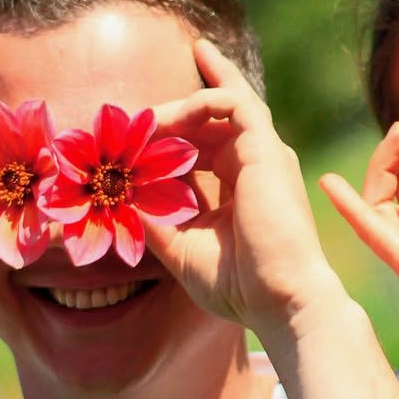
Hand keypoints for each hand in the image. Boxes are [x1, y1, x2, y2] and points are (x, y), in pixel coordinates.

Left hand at [144, 40, 343, 338]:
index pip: (204, 141)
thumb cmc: (239, 285)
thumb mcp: (182, 249)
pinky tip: (174, 118)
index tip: (130, 144)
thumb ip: (154, 219)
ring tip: (146, 119)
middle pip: (213, 117)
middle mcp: (255, 164)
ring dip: (180, 105)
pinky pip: (236, 103)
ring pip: (224, 102)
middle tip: (131, 122)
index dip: (168, 136)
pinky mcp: (267, 150)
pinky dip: (204, 99)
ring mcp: (264, 154)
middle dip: (169, 115)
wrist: (279, 299)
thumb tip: (120, 197)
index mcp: (239, 185)